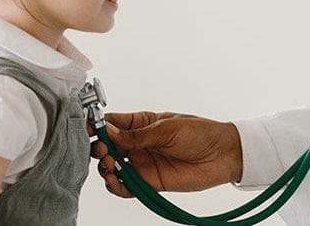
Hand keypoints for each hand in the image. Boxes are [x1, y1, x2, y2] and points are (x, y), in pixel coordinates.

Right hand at [90, 111, 242, 197]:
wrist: (222, 154)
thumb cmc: (199, 132)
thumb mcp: (167, 128)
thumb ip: (137, 135)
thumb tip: (109, 132)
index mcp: (142, 123)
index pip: (113, 122)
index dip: (98, 124)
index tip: (88, 127)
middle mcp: (139, 143)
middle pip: (108, 145)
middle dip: (98, 146)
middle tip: (101, 148)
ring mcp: (142, 162)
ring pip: (113, 166)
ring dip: (105, 166)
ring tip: (108, 163)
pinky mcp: (149, 181)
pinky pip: (126, 186)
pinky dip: (115, 185)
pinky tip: (114, 180)